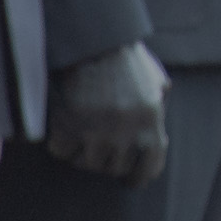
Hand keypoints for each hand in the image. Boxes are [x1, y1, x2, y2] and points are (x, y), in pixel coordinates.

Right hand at [48, 45, 171, 182]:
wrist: (93, 41)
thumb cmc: (126, 58)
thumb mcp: (155, 81)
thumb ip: (159, 108)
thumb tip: (160, 134)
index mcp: (151, 124)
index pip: (149, 170)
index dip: (138, 176)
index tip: (129, 180)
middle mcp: (125, 134)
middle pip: (115, 169)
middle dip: (109, 158)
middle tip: (102, 141)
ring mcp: (95, 134)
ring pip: (87, 164)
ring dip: (84, 152)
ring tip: (83, 129)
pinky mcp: (67, 129)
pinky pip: (62, 152)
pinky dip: (60, 142)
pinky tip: (64, 125)